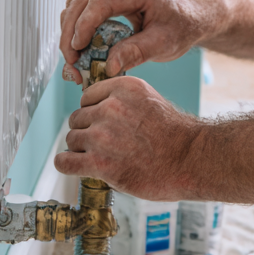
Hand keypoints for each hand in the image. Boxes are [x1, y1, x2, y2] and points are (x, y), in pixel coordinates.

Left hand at [54, 75, 200, 200]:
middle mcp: (109, 108)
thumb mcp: (148, 100)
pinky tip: (76, 166)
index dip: (94, 112)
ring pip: (71, 138)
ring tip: (99, 157)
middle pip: (77, 118)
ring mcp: (102, 136)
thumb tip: (96, 109)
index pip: (87, 97)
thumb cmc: (174, 135)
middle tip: (104, 144)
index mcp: (123, 88)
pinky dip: (66, 164)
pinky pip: (64, 161)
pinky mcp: (98, 163)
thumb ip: (121, 100)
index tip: (103, 124)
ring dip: (81, 149)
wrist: (189, 161)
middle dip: (87, 131)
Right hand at [58, 0, 205, 84]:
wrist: (194, 17)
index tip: (77, 47)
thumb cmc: (183, 27)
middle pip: (82, 2)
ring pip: (78, 5)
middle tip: (71, 61)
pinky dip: (78, 31)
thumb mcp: (164, 44)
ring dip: (70, 32)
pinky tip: (82, 52)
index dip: (85, 23)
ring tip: (74, 60)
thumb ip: (136, 52)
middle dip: (71, 32)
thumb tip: (107, 67)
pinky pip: (85, 12)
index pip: (101, 0)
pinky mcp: (111, 3)